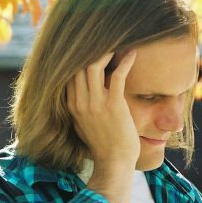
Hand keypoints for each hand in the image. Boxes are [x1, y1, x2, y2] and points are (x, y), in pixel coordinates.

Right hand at [66, 50, 139, 170]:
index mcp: (72, 105)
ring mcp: (96, 103)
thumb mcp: (82, 125)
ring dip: (106, 51)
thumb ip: (80, 107)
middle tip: (103, 39)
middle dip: (90, 49)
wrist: (114, 163)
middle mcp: (81, 102)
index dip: (77, 57)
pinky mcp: (114, 105)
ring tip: (116, 44)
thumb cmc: (102, 145)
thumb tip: (81, 93)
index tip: (89, 46)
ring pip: (94, 66)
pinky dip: (125, 61)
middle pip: (79, 65)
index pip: (69, 73)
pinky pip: (118, 75)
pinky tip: (132, 53)